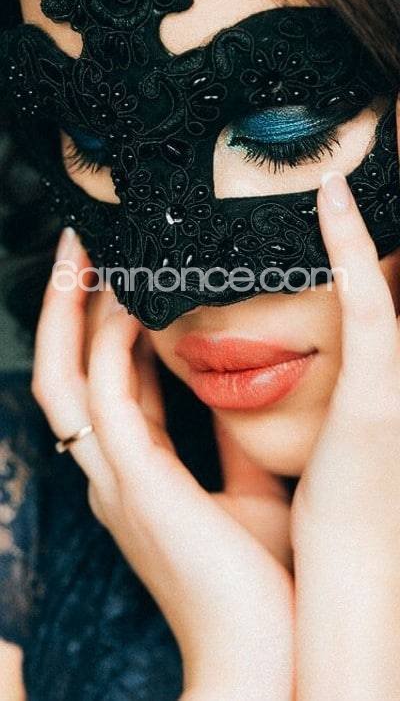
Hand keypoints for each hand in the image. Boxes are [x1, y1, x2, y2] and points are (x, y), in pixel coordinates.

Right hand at [31, 229, 293, 700]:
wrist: (259, 653)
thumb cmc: (253, 580)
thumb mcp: (244, 491)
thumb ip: (232, 442)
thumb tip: (241, 391)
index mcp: (137, 473)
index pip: (106, 385)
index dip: (105, 329)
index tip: (123, 277)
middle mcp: (112, 471)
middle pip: (63, 373)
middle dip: (65, 308)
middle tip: (81, 246)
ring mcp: (115, 478)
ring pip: (63, 377)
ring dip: (71, 311)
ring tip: (89, 252)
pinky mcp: (136, 483)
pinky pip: (104, 395)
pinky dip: (107, 343)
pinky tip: (126, 301)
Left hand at [291, 98, 399, 699]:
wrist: (349, 578)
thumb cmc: (334, 511)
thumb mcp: (319, 433)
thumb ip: (298, 385)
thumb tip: (249, 356)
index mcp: (380, 371)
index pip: (376, 285)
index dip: (362, 237)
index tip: (339, 186)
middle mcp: (396, 366)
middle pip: (393, 271)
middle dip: (381, 216)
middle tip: (375, 138)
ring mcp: (396, 378)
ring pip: (387, 276)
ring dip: (366, 221)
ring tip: (370, 142)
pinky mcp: (381, 396)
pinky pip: (370, 308)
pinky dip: (352, 250)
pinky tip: (332, 198)